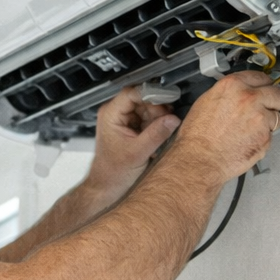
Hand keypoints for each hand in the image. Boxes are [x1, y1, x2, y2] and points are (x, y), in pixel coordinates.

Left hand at [84, 85, 182, 200]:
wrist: (107, 187)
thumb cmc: (112, 173)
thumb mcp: (138, 153)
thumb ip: (156, 134)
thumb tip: (173, 119)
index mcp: (111, 115)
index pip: (132, 93)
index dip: (152, 94)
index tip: (168, 98)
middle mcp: (116, 114)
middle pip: (143, 100)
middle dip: (158, 110)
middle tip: (168, 122)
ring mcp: (124, 121)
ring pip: (148, 110)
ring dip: (158, 120)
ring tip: (161, 134)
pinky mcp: (132, 129)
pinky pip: (149, 120)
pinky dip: (156, 127)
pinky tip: (157, 139)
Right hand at [166, 72, 279, 185]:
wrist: (200, 159)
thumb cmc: (198, 136)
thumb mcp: (206, 101)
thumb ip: (229, 93)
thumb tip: (239, 93)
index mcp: (233, 86)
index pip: (261, 76)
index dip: (263, 84)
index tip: (265, 87)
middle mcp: (250, 98)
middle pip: (277, 93)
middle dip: (274, 100)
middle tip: (267, 107)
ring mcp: (260, 118)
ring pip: (277, 116)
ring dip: (269, 121)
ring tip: (251, 129)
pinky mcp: (266, 137)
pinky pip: (271, 134)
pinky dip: (263, 138)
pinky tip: (248, 140)